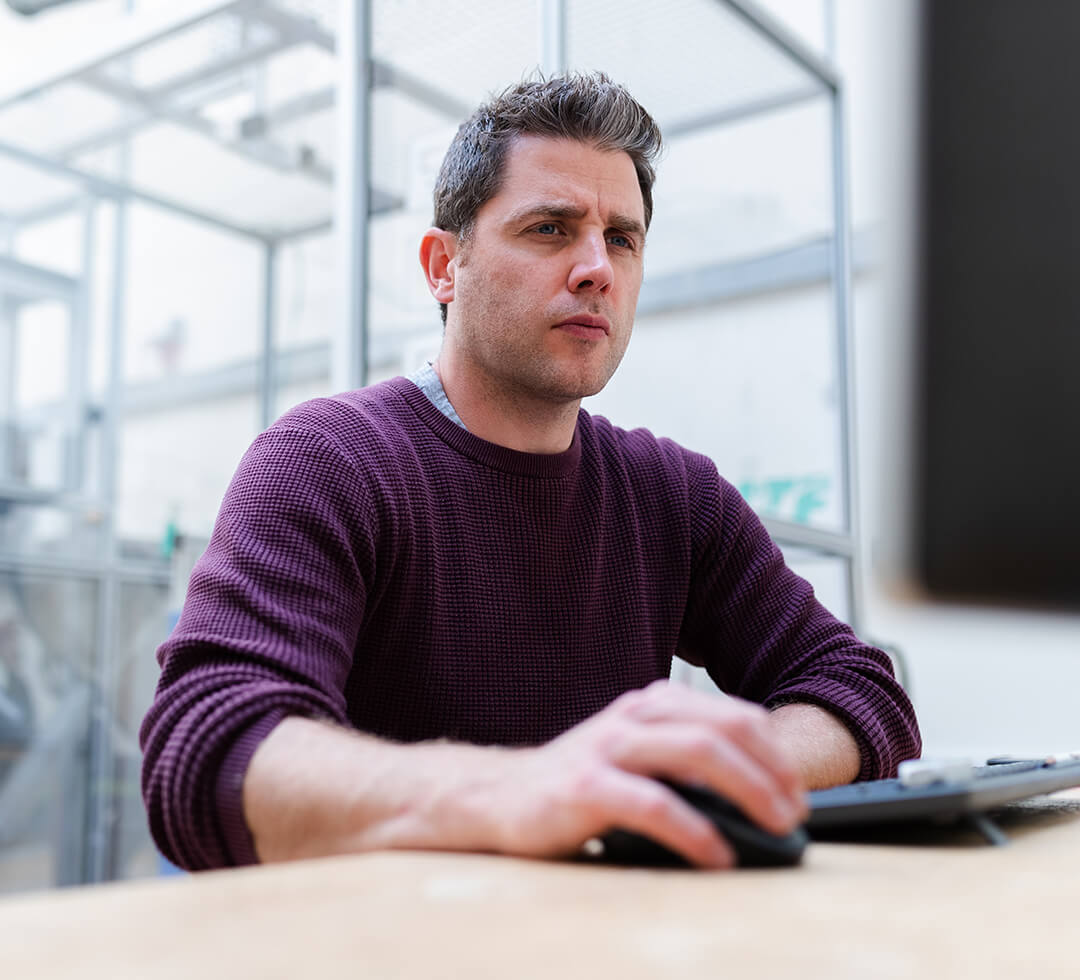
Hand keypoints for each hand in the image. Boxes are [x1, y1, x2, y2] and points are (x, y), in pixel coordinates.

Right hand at [487, 680, 807, 867]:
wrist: (499, 795)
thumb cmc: (579, 780)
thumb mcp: (634, 753)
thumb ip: (681, 757)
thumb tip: (756, 792)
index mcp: (650, 704)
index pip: (731, 714)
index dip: (774, 751)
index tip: (798, 790)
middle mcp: (632, 716)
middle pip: (721, 729)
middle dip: (770, 770)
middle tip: (795, 811)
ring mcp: (607, 748)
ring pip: (695, 753)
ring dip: (747, 790)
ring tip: (774, 826)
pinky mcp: (585, 787)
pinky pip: (653, 804)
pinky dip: (694, 830)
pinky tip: (717, 855)